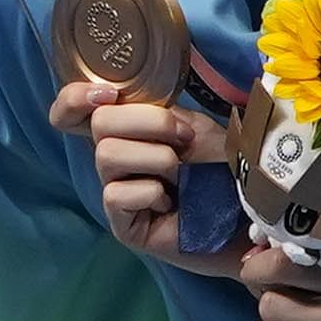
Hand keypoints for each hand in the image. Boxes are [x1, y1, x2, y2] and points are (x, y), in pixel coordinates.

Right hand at [57, 75, 229, 253]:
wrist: (250, 212)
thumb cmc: (221, 168)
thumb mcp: (193, 126)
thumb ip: (155, 111)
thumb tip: (117, 99)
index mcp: (125, 131)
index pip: (70, 112)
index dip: (74, 98)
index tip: (108, 95)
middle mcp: (113, 159)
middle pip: (98, 123)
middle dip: (149, 123)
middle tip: (184, 140)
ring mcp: (116, 191)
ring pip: (107, 154)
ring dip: (157, 158)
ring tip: (181, 176)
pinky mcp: (122, 224)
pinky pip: (117, 194)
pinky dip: (152, 191)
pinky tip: (171, 204)